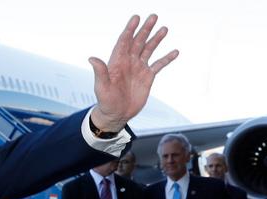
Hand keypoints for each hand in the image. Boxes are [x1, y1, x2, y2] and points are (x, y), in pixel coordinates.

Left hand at [89, 14, 178, 131]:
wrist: (116, 115)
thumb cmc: (105, 101)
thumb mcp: (101, 87)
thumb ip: (100, 72)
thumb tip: (91, 58)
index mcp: (117, 62)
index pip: (124, 41)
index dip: (130, 29)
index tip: (136, 18)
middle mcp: (128, 62)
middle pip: (138, 42)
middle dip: (145, 29)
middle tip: (153, 16)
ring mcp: (139, 69)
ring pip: (149, 50)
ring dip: (156, 39)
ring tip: (164, 28)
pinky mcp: (147, 77)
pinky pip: (159, 65)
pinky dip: (166, 58)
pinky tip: (175, 51)